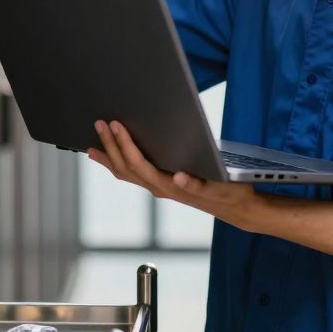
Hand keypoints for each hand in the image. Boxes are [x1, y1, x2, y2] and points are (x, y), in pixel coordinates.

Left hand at [87, 120, 260, 231]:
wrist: (237, 208)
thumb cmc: (229, 192)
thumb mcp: (220, 187)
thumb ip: (198, 185)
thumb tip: (180, 178)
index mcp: (170, 186)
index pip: (139, 164)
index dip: (125, 144)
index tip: (116, 124)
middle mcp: (160, 188)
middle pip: (126, 167)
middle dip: (111, 144)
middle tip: (100, 122)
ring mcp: (159, 188)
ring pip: (126, 173)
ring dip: (110, 155)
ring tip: (95, 142)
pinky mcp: (163, 185)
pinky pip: (134, 175)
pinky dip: (118, 164)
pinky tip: (111, 157)